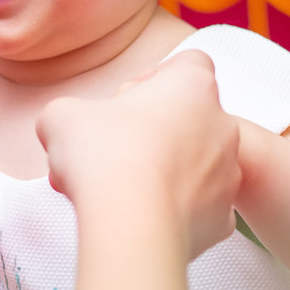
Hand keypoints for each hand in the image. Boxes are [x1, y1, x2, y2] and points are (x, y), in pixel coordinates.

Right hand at [35, 49, 239, 259]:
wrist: (129, 225)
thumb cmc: (102, 157)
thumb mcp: (61, 115)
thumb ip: (70, 112)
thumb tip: (66, 127)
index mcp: (192, 86)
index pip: (188, 64)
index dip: (155, 79)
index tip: (126, 103)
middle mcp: (221, 125)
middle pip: (189, 117)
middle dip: (153, 132)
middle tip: (113, 151)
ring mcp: (228, 173)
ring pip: (195, 164)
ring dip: (163, 170)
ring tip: (120, 189)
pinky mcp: (222, 218)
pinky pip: (199, 207)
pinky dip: (175, 210)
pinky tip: (142, 214)